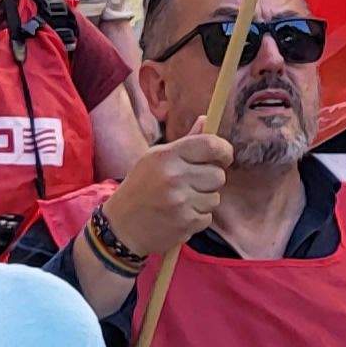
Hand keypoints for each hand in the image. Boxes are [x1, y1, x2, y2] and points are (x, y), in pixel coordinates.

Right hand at [103, 133, 233, 257]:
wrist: (121, 227)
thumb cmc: (140, 188)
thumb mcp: (155, 159)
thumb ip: (185, 142)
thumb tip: (206, 120)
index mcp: (166, 156)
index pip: (211, 145)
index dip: (224, 150)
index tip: (224, 157)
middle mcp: (174, 177)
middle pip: (219, 175)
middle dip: (210, 180)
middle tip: (192, 184)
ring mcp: (180, 202)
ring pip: (215, 198)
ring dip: (203, 200)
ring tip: (181, 201)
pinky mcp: (185, 223)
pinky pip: (207, 217)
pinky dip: (197, 217)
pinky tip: (179, 216)